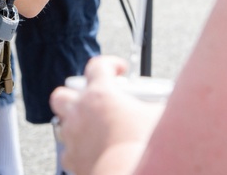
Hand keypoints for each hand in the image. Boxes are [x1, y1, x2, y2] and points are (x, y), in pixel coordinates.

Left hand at [50, 56, 163, 174]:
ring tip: (96, 127)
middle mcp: (80, 112)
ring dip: (77, 122)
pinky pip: (68, 151)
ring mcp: (73, 137)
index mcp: (100, 94)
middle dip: (76, 93)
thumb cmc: (142, 146)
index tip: (119, 70)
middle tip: (95, 99)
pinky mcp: (73, 160)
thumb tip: (164, 103)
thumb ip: (156, 104)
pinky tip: (94, 151)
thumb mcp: (157, 116)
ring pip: (62, 122)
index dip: (109, 64)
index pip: (97, 66)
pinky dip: (79, 149)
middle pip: (64, 93)